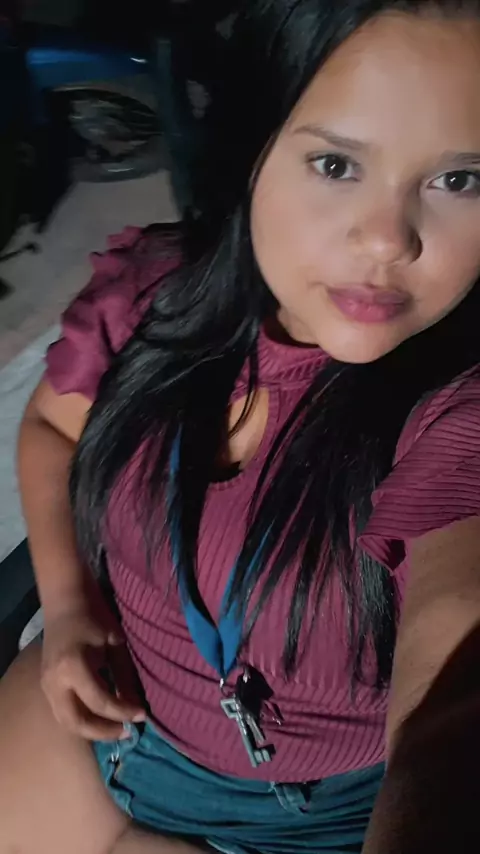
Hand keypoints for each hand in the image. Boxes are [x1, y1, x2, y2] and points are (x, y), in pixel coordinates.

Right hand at [41, 601, 145, 740]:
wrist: (66, 601)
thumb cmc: (94, 617)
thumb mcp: (115, 645)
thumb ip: (123, 677)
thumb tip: (136, 706)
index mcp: (73, 667)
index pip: (100, 701)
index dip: (123, 711)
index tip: (142, 714)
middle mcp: (54, 681)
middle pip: (77, 722)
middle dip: (104, 731)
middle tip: (128, 731)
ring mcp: (46, 685)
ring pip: (67, 722)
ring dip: (91, 730)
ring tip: (116, 729)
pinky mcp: (45, 685)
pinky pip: (62, 712)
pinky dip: (81, 720)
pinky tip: (100, 719)